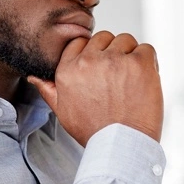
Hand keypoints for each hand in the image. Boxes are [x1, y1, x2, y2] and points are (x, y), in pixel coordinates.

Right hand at [27, 31, 162, 144]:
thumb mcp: (63, 111)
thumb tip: (35, 76)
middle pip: (105, 38)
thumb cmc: (94, 131)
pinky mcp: (139, 64)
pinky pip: (146, 49)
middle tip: (119, 77)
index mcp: (68, 69)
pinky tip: (145, 80)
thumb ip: (49, 90)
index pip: (81, 41)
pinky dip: (149, 61)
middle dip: (113, 53)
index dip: (94, 53)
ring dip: (131, 55)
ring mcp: (115, 60)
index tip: (102, 68)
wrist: (121, 146)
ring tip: (132, 80)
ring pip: (126, 40)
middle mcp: (89, 61)